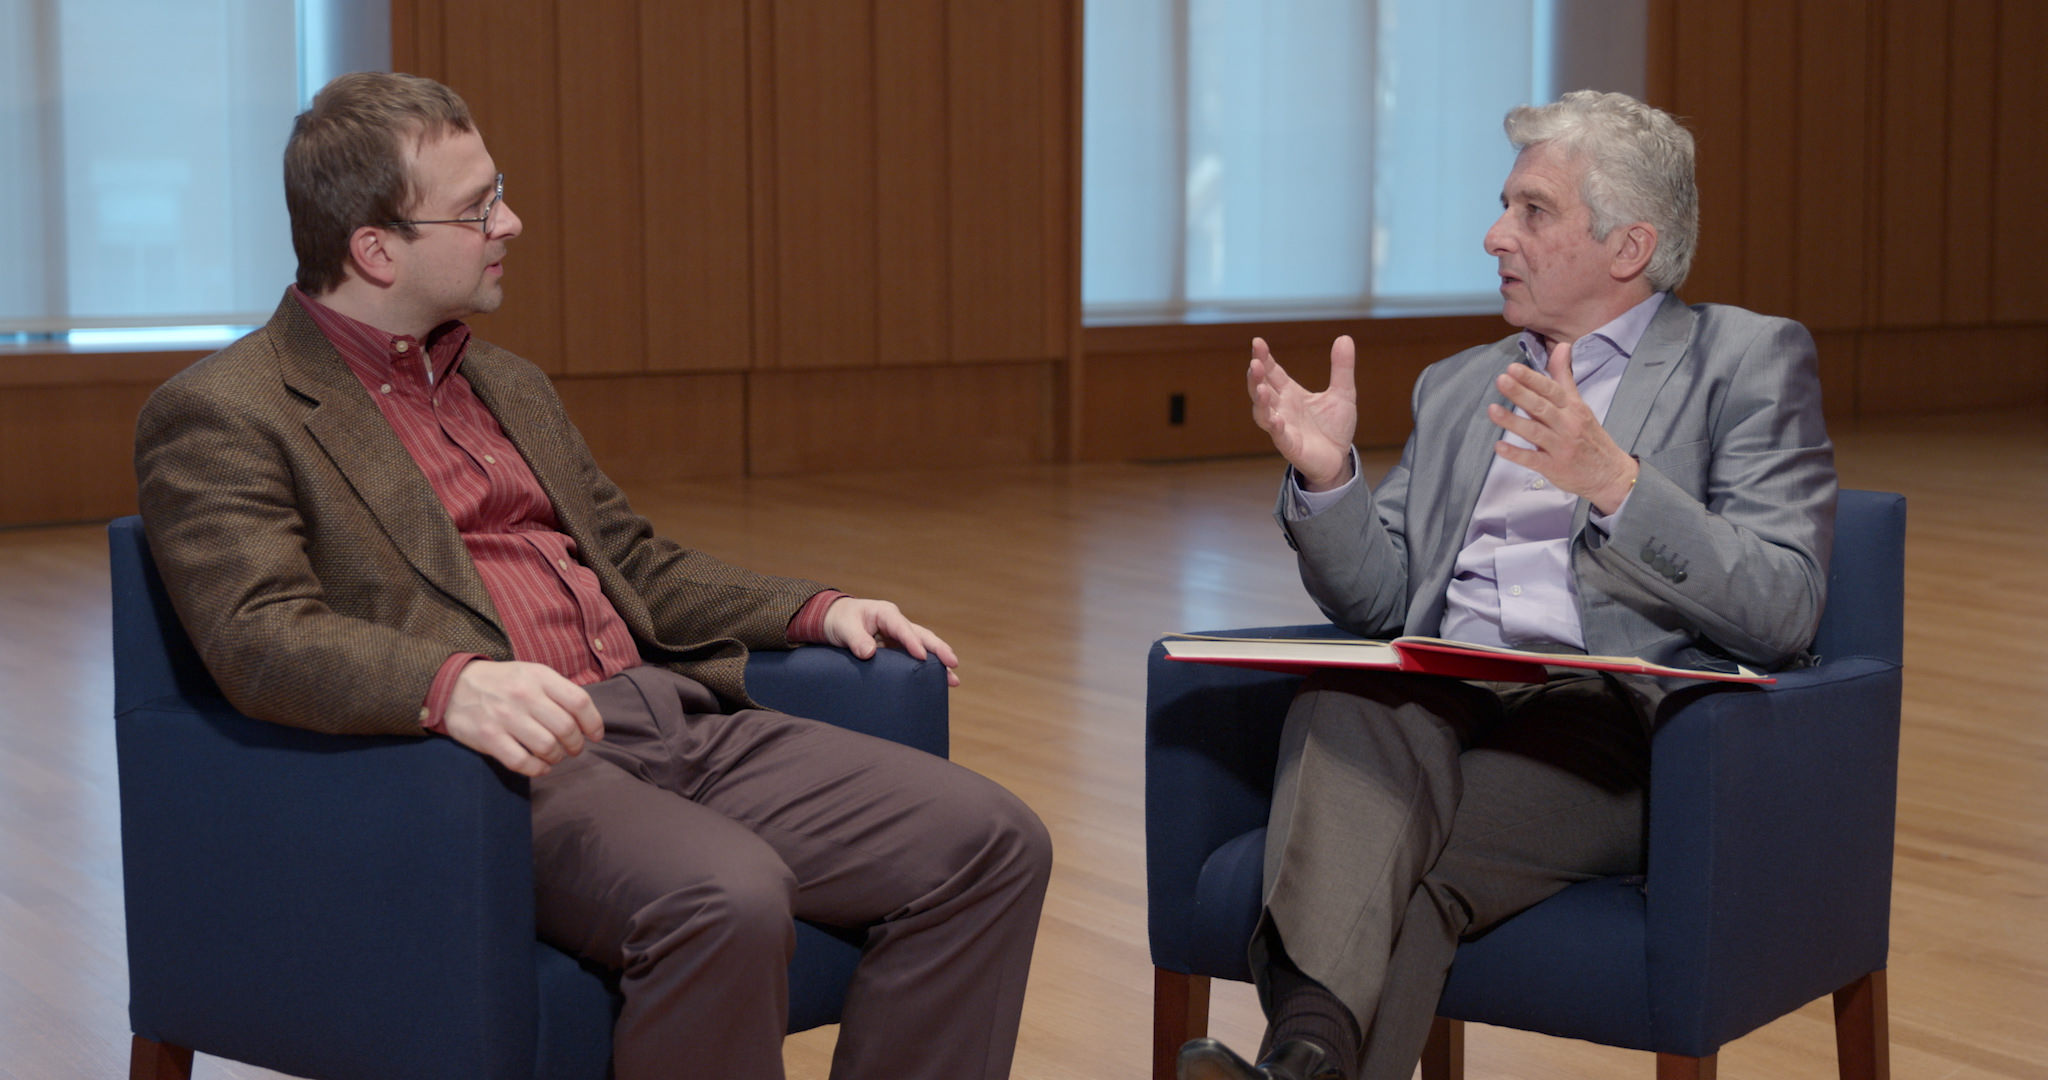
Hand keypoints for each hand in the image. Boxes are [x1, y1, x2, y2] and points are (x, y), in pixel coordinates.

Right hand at [443, 660, 604, 776]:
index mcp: (539, 677)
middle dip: (576, 745)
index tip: (595, 735)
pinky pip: (522, 762)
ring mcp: (505, 717)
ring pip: (546, 747)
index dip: (593, 723)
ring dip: (557, 757)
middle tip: (573, 749)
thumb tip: (586, 720)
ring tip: (555, 756)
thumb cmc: (503, 683)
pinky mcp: (488, 737)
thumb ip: (557, 692)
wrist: (454, 684)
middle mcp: (523, 695)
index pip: (579, 701)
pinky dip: (537, 769)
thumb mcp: (531, 674)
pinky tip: (540, 767)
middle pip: (565, 728)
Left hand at [821, 597, 961, 686]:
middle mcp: (897, 623)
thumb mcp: (843, 628)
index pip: (902, 628)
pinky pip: (914, 656)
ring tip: (953, 680)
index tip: (922, 657)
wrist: (833, 620)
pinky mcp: (897, 647)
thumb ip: (856, 639)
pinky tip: (937, 681)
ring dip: (938, 662)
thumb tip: (869, 653)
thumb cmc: (839, 621)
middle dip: (939, 650)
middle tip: (953, 664)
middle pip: (922, 635)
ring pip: (923, 646)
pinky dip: (927, 667)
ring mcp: (899, 635)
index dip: (913, 642)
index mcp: (886, 613)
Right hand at [1247, 335, 1357, 490]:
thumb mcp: (1343, 393)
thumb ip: (1342, 368)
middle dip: (1256, 376)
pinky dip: (1275, 427)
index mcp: (1290, 393)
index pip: (1273, 372)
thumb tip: (1344, 337)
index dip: (1264, 358)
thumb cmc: (1334, 427)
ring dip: (1259, 400)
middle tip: (1254, 362)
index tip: (1258, 342)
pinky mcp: (1290, 445)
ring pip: (1262, 412)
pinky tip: (1276, 418)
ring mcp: (1283, 426)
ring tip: (1260, 388)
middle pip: (1261, 389)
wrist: (1338, 458)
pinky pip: (1279, 436)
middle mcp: (1282, 407)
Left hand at [1487, 340, 1638, 513]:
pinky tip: (1499, 447)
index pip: (1551, 389)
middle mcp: (1567, 425)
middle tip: (1501, 380)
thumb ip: (1565, 377)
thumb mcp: (1580, 405)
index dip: (1532, 379)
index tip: (1513, 368)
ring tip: (1492, 410)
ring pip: (1535, 432)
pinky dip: (1516, 454)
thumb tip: (1562, 345)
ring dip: (1513, 421)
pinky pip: (1533, 460)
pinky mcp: (1555, 468)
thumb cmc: (1590, 436)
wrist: (1611, 474)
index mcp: (1573, 408)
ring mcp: (1561, 447)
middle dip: (1521, 393)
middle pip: (1542, 407)